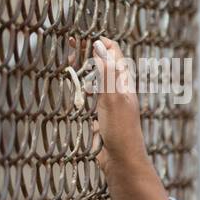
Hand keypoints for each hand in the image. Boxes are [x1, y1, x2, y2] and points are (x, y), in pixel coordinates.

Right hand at [88, 37, 148, 173]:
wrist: (122, 161)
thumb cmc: (120, 130)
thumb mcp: (112, 97)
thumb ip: (106, 72)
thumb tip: (100, 45)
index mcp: (124, 85)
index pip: (116, 56)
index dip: (102, 45)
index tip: (86, 38)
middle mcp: (120, 93)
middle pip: (106, 67)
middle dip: (92, 56)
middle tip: (74, 49)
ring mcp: (112, 106)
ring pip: (100, 83)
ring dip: (89, 72)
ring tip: (75, 65)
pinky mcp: (105, 119)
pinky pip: (95, 100)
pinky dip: (86, 92)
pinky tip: (81, 94)